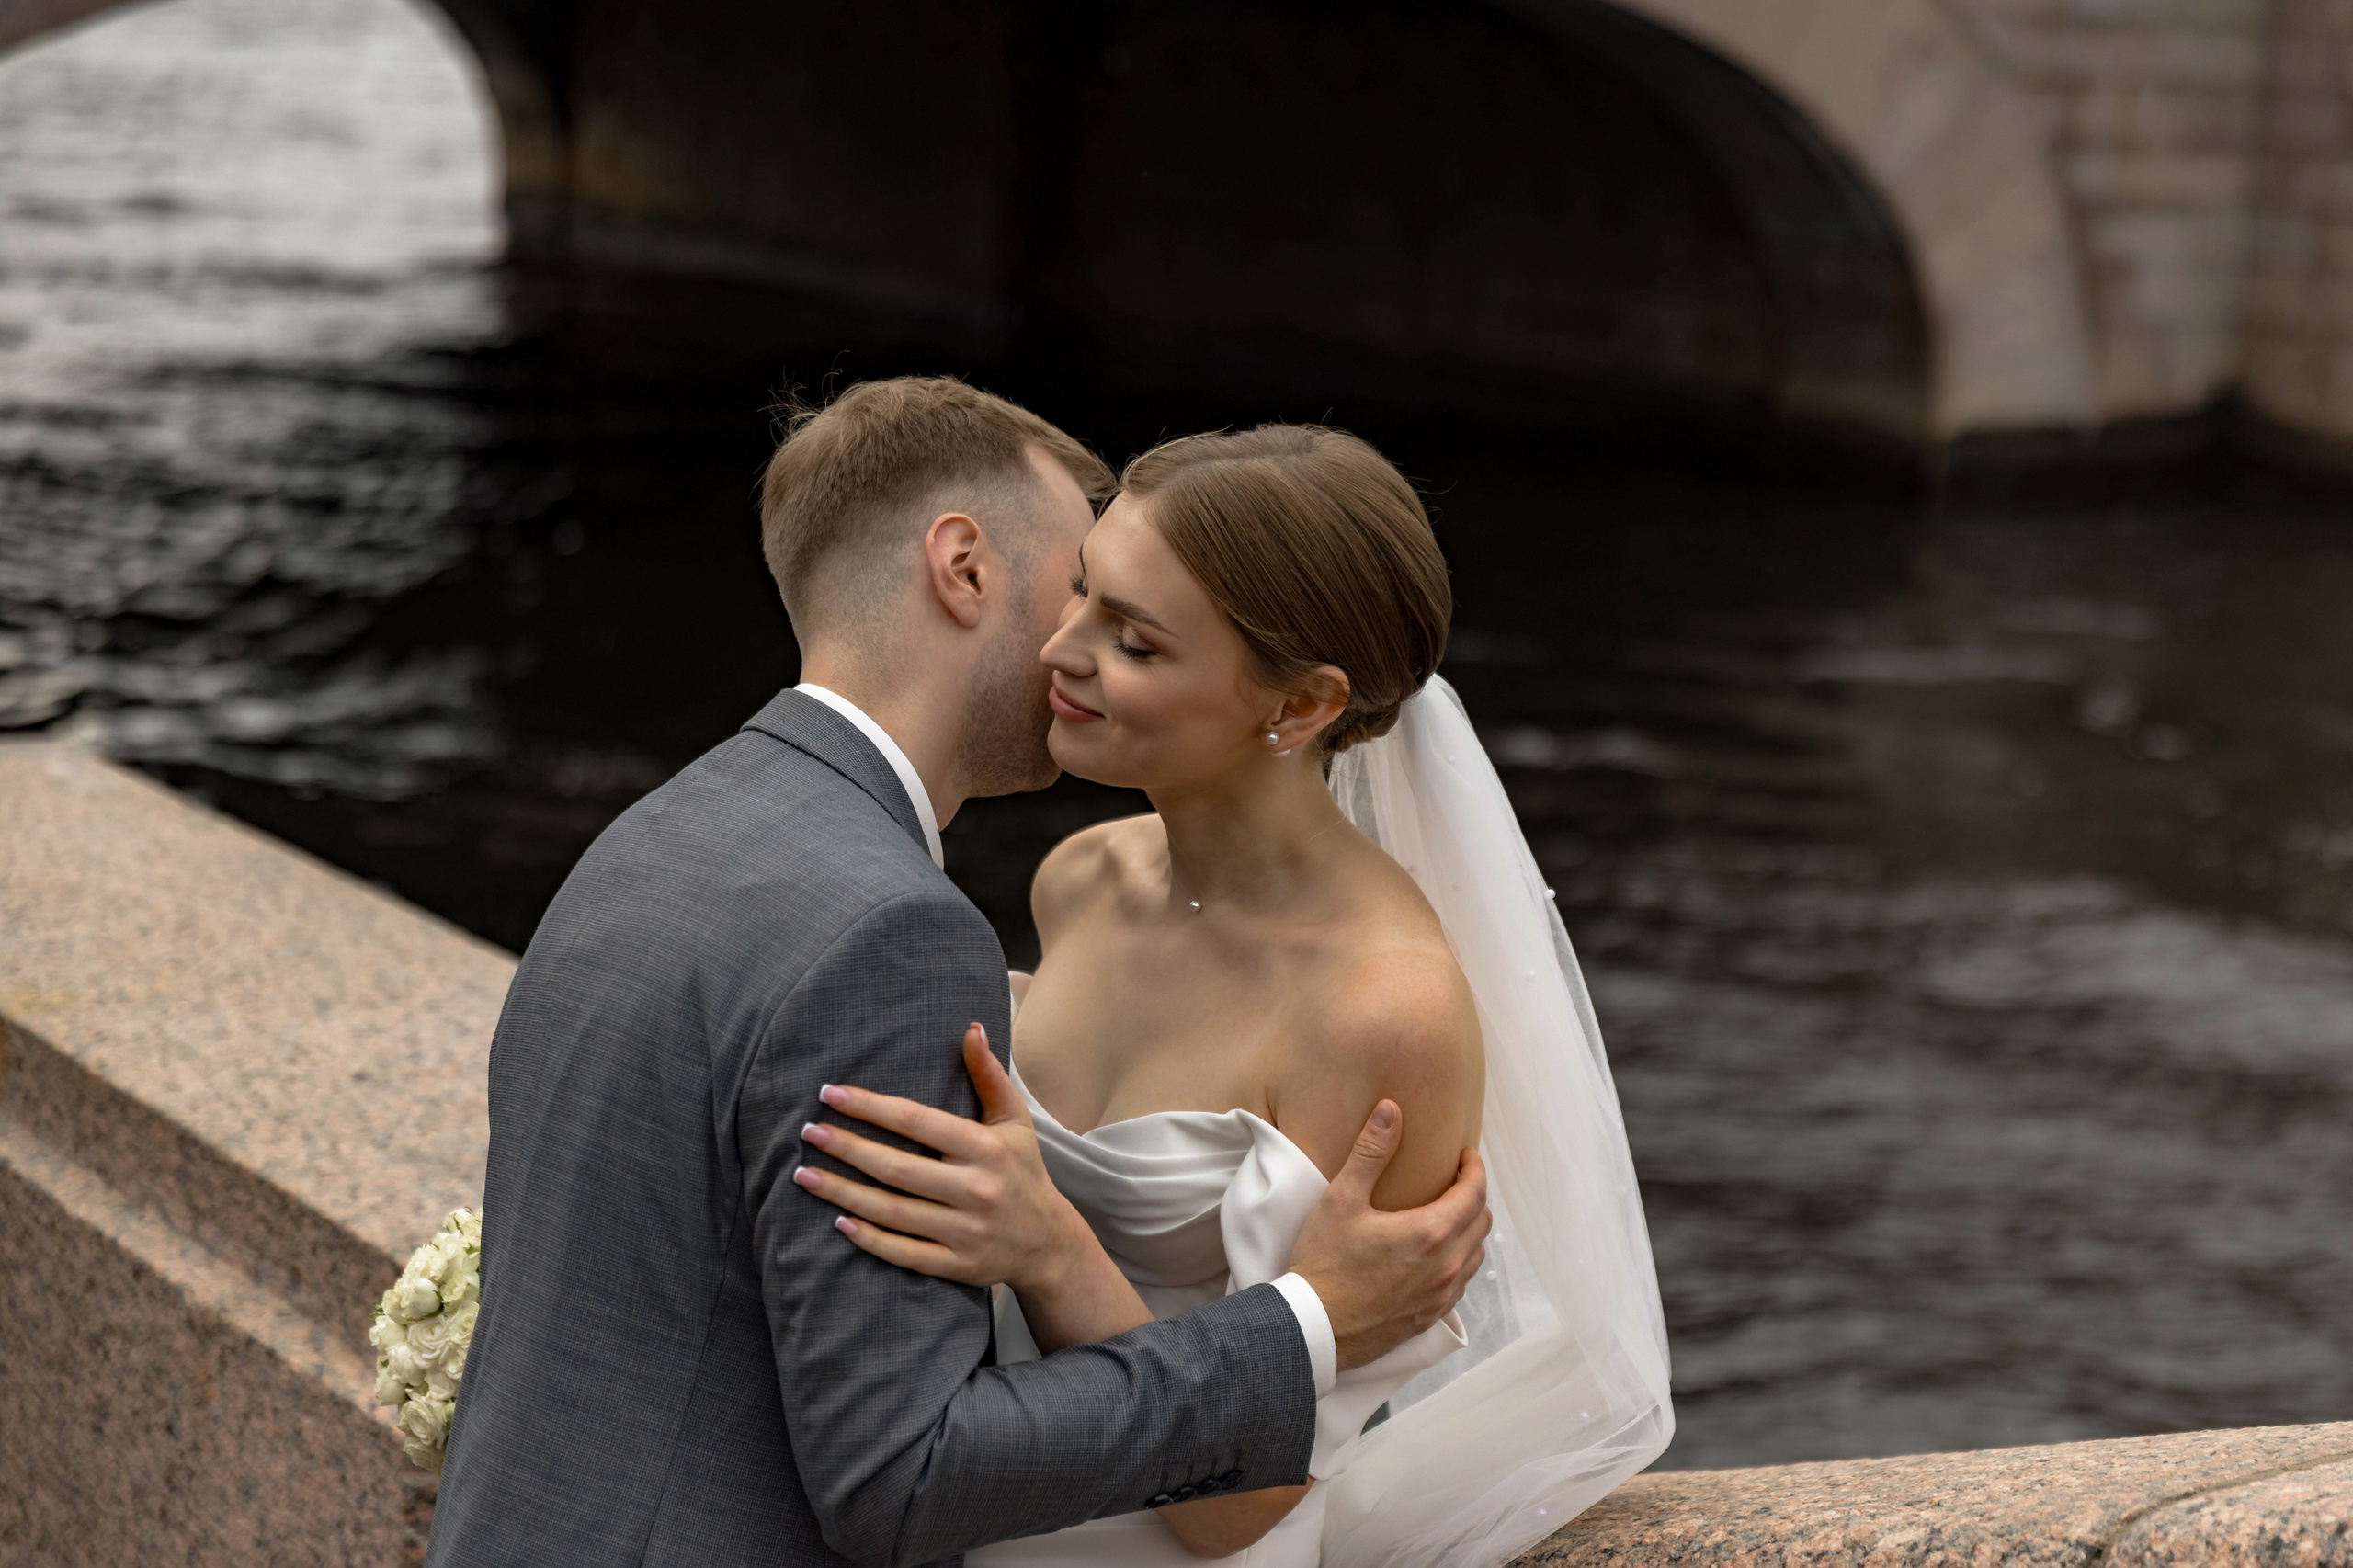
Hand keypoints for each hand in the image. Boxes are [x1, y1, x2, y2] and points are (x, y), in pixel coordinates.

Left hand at [794, 1025, 1091, 1293]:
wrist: (1049, 1243)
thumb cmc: (1023, 1171)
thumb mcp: (1014, 1120)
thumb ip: (989, 1075)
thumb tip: (970, 1028)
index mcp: (987, 1149)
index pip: (917, 1121)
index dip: (870, 1106)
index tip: (830, 1093)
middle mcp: (976, 1190)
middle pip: (896, 1168)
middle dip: (847, 1148)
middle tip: (809, 1131)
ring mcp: (965, 1232)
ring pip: (892, 1212)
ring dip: (843, 1193)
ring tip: (804, 1174)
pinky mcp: (956, 1266)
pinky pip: (903, 1254)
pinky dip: (868, 1239)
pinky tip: (838, 1221)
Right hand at [1284, 1101, 1490, 1369]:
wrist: (1312, 1327)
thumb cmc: (1324, 1263)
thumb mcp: (1342, 1199)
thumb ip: (1370, 1152)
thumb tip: (1389, 1111)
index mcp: (1432, 1233)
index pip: (1475, 1192)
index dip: (1474, 1168)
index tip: (1464, 1155)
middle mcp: (1446, 1267)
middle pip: (1482, 1222)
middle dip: (1473, 1196)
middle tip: (1454, 1180)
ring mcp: (1440, 1296)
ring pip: (1475, 1255)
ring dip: (1469, 1230)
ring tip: (1446, 1215)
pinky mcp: (1429, 1317)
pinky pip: (1460, 1284)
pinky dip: (1458, 1261)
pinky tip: (1435, 1256)